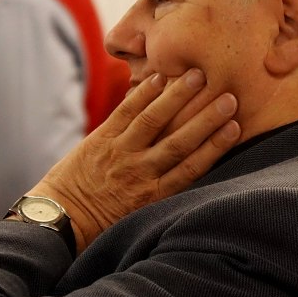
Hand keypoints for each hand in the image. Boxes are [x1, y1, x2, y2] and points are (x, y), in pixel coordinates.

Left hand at [32, 69, 240, 249]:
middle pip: (179, 142)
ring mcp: (120, 153)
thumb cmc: (104, 219)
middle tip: (228, 98)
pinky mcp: (100, 139)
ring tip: (197, 76)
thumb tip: (193, 164)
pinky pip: (125, 112)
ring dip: (177, 97)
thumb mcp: (140, 214)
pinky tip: (159, 78)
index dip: (215, 146)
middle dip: (205, 119)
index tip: (236, 127)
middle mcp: (140, 173)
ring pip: (153, 121)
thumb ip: (164, 190)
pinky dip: (142, 93)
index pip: (192, 167)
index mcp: (154, 196)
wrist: (61, 218)